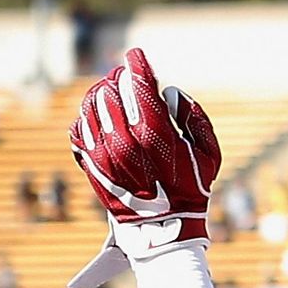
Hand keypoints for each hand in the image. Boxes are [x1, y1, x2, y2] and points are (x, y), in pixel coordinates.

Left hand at [69, 48, 221, 287]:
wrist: (162, 232)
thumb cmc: (190, 190)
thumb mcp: (208, 153)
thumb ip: (193, 116)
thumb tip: (168, 93)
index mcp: (155, 135)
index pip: (139, 84)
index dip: (137, 63)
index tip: (136, 56)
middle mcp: (125, 142)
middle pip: (111, 90)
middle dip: (119, 79)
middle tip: (125, 78)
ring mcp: (104, 155)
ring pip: (91, 106)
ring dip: (100, 94)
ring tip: (110, 94)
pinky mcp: (91, 166)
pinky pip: (79, 129)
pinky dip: (86, 118)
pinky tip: (98, 118)